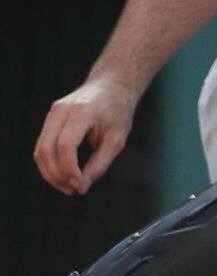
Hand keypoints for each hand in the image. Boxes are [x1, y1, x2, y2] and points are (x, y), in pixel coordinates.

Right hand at [35, 74, 139, 194]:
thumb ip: (100, 163)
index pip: (66, 146)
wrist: (112, 85)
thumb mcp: (117, 139)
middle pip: (46, 150)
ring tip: (67, 186)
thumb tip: (81, 186)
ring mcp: (53, 113)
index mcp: (82, 112)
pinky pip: (43, 145)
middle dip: (56, 175)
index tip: (79, 186)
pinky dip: (50, 163)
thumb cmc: (118, 112)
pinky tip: (63, 174)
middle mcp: (62, 110)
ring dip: (50, 172)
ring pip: (40, 150)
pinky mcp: (50, 118)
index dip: (69, 169)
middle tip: (71, 191)